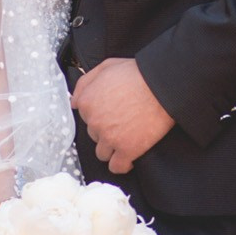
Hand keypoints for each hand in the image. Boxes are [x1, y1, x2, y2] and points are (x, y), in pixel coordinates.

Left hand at [71, 58, 174, 174]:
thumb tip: (73, 102)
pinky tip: (130, 156)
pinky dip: (123, 164)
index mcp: (87, 102)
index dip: (99, 114)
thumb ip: (85, 83)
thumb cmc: (137, 74)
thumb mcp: (106, 67)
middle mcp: (95, 122)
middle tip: (122, 121)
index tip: (110, 111)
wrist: (162, 86)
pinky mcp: (127, 151)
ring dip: (112, 148)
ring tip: (126, 138)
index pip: (85, 117)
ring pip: (102, 153)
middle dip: (106, 130)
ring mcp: (110, 138)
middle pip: (94, 135)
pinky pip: (117, 167)